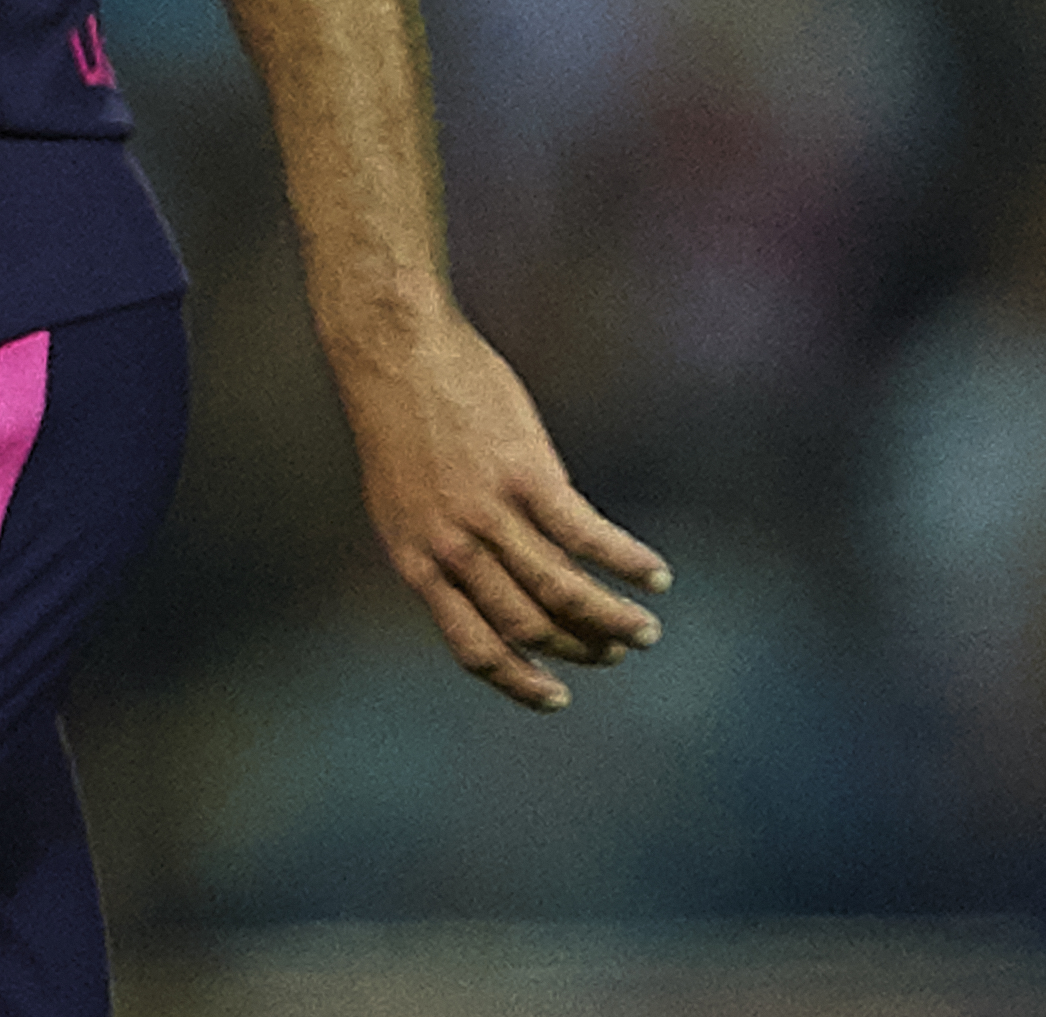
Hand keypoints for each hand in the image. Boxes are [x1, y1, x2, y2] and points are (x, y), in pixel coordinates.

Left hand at [335, 317, 670, 710]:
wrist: (391, 348)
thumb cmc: (398, 417)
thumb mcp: (399, 498)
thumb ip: (437, 545)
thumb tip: (488, 583)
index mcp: (414, 559)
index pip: (472, 647)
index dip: (518, 682)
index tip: (557, 698)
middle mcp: (450, 547)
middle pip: (528, 627)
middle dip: (578, 650)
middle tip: (613, 652)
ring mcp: (487, 513)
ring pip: (563, 593)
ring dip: (612, 620)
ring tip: (644, 631)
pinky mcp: (525, 474)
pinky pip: (588, 537)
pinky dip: (628, 563)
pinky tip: (654, 574)